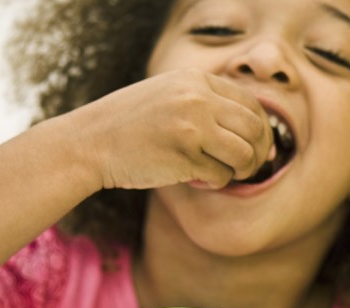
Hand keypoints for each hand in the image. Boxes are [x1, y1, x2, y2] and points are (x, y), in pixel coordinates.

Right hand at [65, 69, 272, 189]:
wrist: (89, 143)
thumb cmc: (129, 125)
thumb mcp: (167, 96)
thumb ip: (205, 103)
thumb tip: (253, 131)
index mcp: (195, 81)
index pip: (250, 102)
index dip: (260, 128)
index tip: (255, 146)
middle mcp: (197, 99)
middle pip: (254, 128)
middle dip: (258, 152)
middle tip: (247, 166)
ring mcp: (191, 128)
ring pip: (244, 154)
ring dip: (241, 170)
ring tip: (224, 174)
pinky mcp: (184, 158)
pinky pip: (220, 175)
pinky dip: (214, 183)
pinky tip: (197, 180)